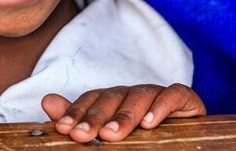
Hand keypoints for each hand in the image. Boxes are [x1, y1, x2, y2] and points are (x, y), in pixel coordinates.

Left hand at [42, 83, 205, 142]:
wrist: (188, 142)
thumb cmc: (145, 139)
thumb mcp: (110, 131)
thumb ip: (81, 118)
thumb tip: (47, 101)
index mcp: (114, 99)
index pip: (91, 99)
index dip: (77, 112)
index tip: (64, 130)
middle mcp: (133, 93)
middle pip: (112, 97)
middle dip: (95, 116)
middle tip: (83, 135)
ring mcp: (158, 93)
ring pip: (139, 96)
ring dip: (125, 116)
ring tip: (113, 134)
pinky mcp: (185, 98)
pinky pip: (174, 94)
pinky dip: (162, 105)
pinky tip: (151, 123)